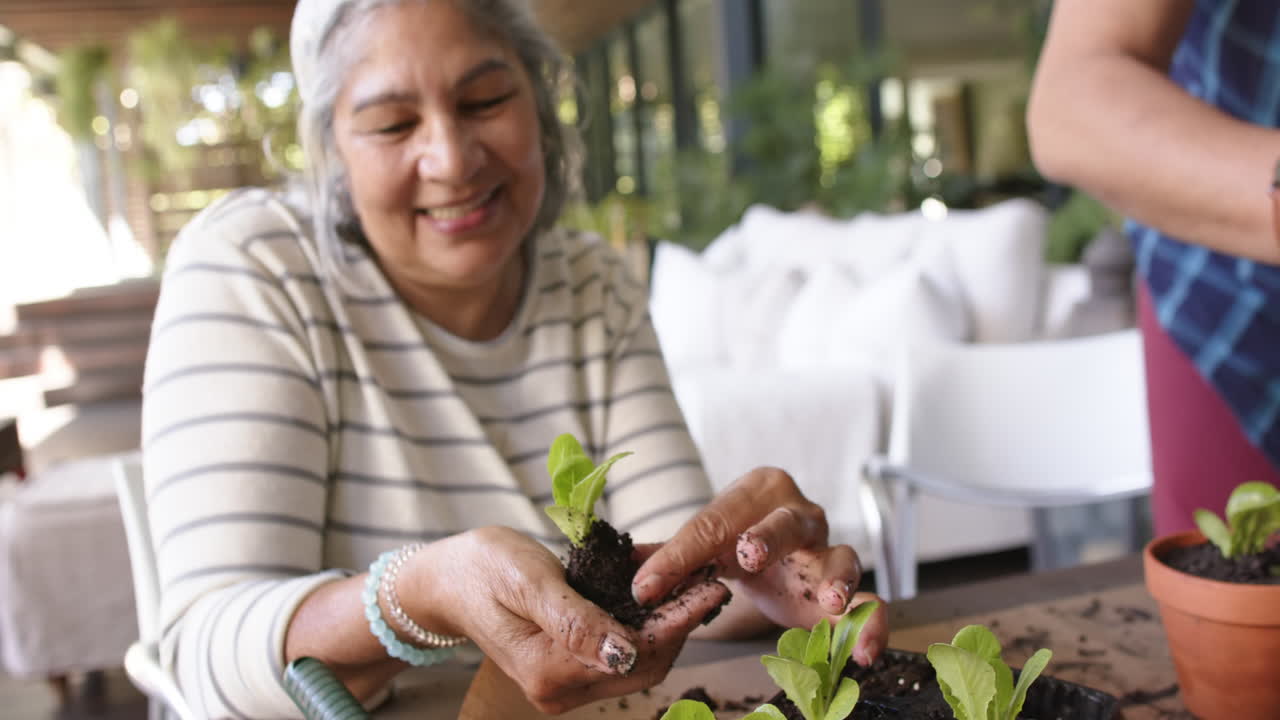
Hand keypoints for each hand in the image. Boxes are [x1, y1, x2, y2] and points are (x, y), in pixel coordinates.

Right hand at [406, 526, 730, 712]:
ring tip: (694, 582)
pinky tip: (662, 593)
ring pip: (638, 661)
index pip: (635, 652)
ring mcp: (564, 685)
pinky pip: (620, 651)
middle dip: (681, 623)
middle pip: (644, 664)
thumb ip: (576, 621)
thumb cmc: (483, 569)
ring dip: (667, 623)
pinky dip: (645, 624)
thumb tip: (625, 654)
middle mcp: (560, 690)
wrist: (446, 580)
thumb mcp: (529, 582)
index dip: (679, 620)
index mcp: (549, 671)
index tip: (711, 586)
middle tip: (710, 578)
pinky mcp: (567, 671)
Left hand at [631, 467, 888, 664]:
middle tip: (749, 554)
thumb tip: (613, 559)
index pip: (712, 524)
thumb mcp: (704, 544)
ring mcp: (828, 550)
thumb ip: (667, 555)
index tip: (647, 586)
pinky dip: (871, 623)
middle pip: (785, 523)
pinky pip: (870, 601)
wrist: (779, 556)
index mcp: (755, 493)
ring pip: (839, 555)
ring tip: (825, 600)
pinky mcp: (849, 589)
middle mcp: (798, 514)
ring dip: (833, 577)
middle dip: (767, 536)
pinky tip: (864, 650)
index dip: (678, 556)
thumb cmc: (737, 542)